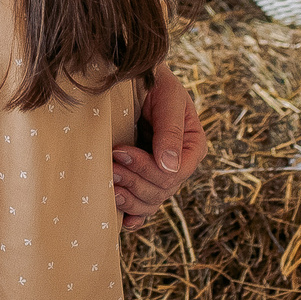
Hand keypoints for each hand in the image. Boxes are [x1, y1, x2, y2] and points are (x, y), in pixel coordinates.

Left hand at [115, 68, 208, 230]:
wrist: (132, 77)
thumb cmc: (153, 80)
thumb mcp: (167, 96)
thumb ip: (170, 129)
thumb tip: (169, 166)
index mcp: (192, 146)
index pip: (176, 173)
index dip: (148, 167)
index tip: (120, 150)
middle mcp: (178, 164)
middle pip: (162, 191)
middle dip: (134, 180)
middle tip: (109, 165)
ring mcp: (160, 174)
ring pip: (151, 202)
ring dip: (129, 199)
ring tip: (108, 184)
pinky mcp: (142, 178)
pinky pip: (142, 208)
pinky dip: (133, 216)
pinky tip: (124, 222)